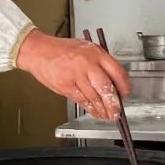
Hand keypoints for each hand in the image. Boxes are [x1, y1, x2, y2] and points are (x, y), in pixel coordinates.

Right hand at [16, 30, 130, 121]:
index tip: (125, 94)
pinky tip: (95, 112)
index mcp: (95, 53)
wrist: (39, 52)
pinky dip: (90, 109)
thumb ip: (100, 62)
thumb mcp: (86, 48)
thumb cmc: (61, 50)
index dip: (124, 86)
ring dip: (102, 109)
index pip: (117, 71)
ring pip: (94, 97)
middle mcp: (87, 64)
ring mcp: (76, 76)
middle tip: (118, 112)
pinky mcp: (66, 86)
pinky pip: (82, 100)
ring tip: (107, 115)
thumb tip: (113, 81)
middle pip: (106, 88)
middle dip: (114, 104)